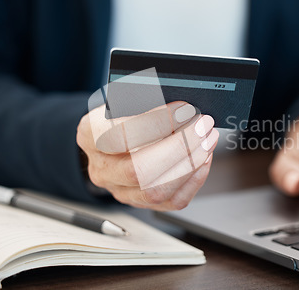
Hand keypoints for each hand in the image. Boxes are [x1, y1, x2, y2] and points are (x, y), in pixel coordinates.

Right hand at [77, 101, 218, 210]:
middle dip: (179, 147)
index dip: (156, 123)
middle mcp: (101, 167)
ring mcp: (119, 189)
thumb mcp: (127, 96)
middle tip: (201, 126)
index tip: (183, 109)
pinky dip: (194, 178)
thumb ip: (149, 101)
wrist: (112, 135)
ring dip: (190, 163)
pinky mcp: (141, 201)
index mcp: (91, 134)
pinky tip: (203, 158)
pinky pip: (172, 200)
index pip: (120, 135)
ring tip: (207, 139)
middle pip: (138, 170)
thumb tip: (184, 109)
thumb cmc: (124, 112)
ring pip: (156, 191)